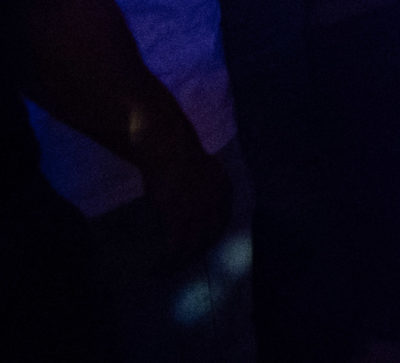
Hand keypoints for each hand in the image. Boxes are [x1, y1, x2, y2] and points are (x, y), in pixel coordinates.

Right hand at [139, 141, 232, 267]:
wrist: (167, 146)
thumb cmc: (177, 154)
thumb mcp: (201, 169)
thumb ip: (203, 186)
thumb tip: (194, 198)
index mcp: (224, 189)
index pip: (223, 220)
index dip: (212, 235)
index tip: (201, 245)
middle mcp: (216, 202)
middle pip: (211, 236)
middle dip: (199, 252)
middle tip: (185, 263)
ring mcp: (199, 210)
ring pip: (194, 245)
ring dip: (182, 261)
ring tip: (169, 270)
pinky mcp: (179, 215)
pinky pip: (176, 245)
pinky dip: (168, 259)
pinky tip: (158, 267)